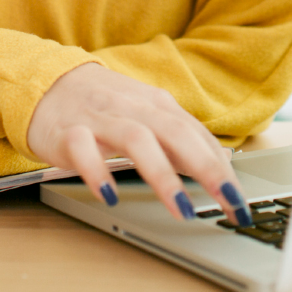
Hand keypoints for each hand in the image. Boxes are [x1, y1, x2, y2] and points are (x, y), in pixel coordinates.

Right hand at [27, 62, 252, 225]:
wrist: (50, 82)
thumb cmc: (106, 105)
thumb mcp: (148, 114)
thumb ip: (181, 138)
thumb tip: (220, 164)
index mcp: (158, 105)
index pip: (197, 135)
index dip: (222, 167)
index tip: (240, 200)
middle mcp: (134, 109)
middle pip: (177, 134)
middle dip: (206, 169)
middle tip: (227, 201)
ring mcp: (102, 119)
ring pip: (137, 141)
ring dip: (163, 175)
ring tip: (183, 209)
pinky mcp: (69, 133)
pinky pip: (84, 151)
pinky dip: (98, 172)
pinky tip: (110, 196)